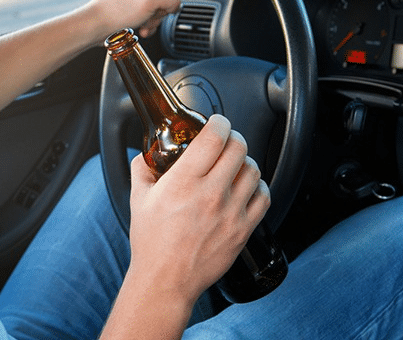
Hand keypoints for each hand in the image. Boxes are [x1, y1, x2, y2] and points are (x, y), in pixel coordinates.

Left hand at [89, 0, 187, 39]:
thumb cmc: (116, 9)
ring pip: (158, 7)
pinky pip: (149, 15)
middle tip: (149, 13)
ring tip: (143, 22)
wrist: (96, 26)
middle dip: (160, 9)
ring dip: (154, 19)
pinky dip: (148, 24)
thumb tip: (176, 3)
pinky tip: (141, 27)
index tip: (162, 0)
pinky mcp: (131, 7)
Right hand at [127, 114, 270, 304]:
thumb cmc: (152, 243)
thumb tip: (145, 156)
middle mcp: (211, 194)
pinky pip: (264, 197)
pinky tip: (245, 189)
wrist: (166, 280)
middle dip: (233, 138)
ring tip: (234, 166)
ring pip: (253, 170)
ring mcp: (231, 212)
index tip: (217, 123)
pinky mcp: (243, 230)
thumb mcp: (138, 200)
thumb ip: (142, 171)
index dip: (219, 122)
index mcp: (184, 182)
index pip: (214, 137)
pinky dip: (257, 187)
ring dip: (245, 162)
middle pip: (238, 148)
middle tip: (225, 142)